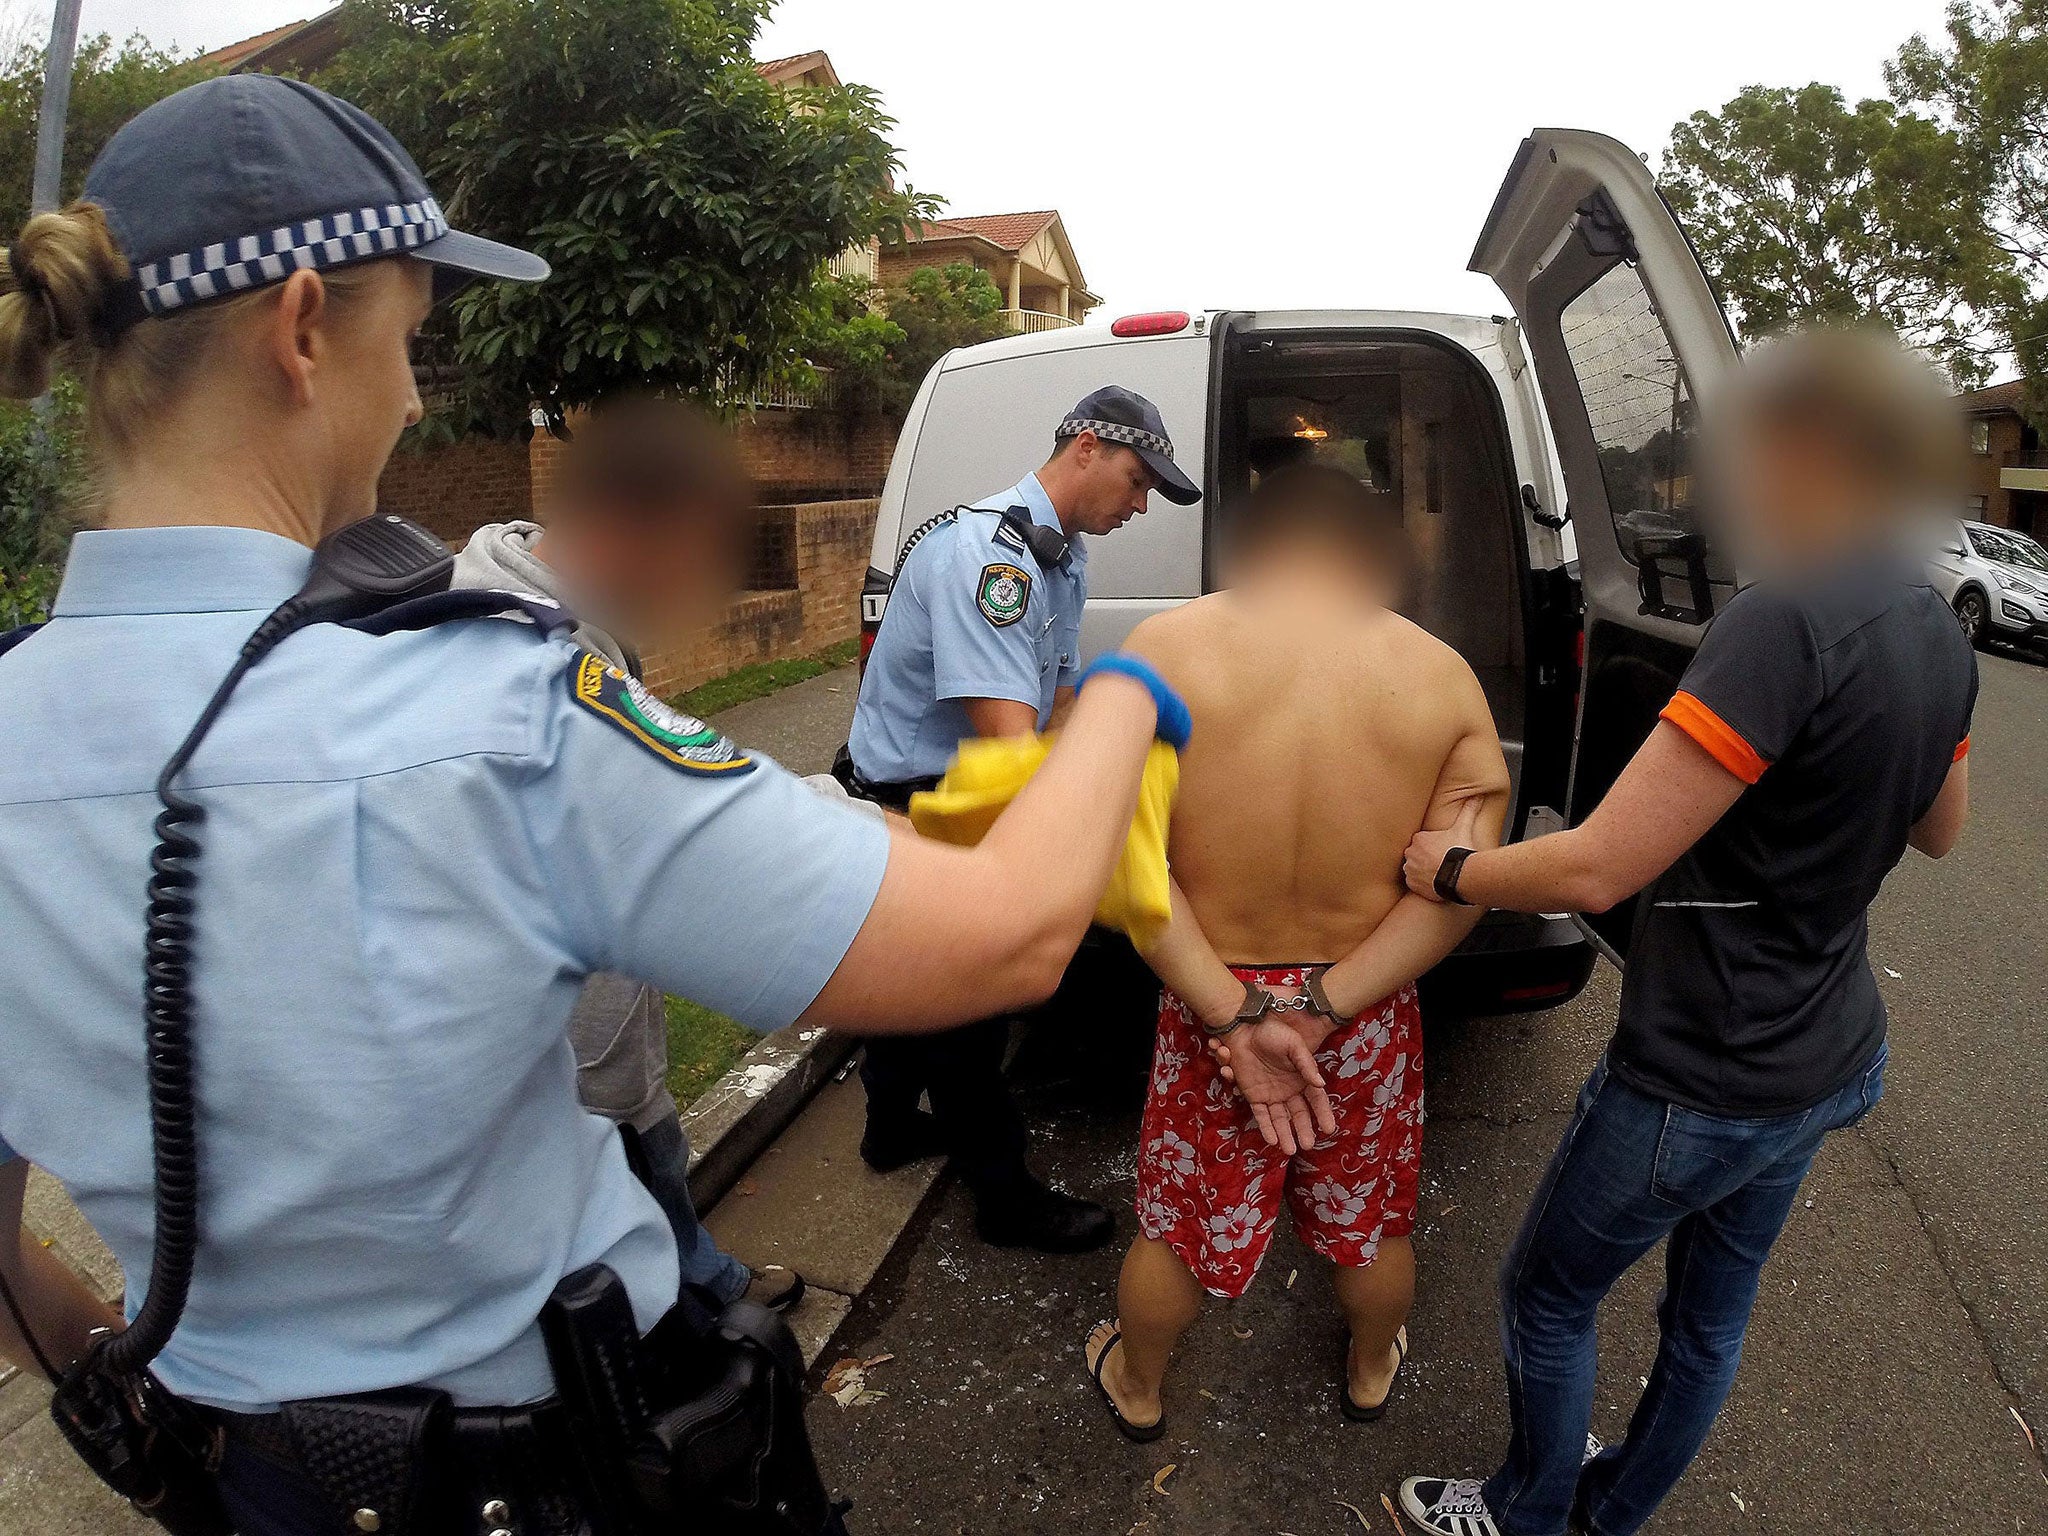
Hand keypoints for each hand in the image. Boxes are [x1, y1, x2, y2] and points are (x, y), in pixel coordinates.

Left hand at [1213, 1018, 1336, 1155]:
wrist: (1244, 1028)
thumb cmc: (1272, 1032)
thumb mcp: (1294, 1045)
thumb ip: (1306, 1064)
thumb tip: (1320, 1084)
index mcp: (1302, 1077)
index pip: (1316, 1099)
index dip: (1323, 1114)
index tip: (1328, 1129)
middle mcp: (1288, 1089)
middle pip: (1299, 1114)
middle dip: (1304, 1130)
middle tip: (1308, 1145)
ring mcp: (1271, 1094)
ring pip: (1280, 1119)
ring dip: (1285, 1134)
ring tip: (1290, 1150)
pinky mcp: (1254, 1095)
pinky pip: (1261, 1115)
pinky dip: (1266, 1127)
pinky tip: (1272, 1140)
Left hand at [1403, 799, 1481, 901]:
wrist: (1459, 875)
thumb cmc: (1460, 852)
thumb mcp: (1464, 828)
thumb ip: (1469, 811)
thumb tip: (1477, 797)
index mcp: (1419, 838)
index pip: (1421, 840)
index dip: (1432, 846)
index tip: (1441, 850)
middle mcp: (1411, 852)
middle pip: (1416, 854)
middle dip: (1426, 858)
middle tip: (1440, 862)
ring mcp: (1410, 868)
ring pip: (1413, 868)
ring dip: (1422, 870)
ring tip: (1438, 873)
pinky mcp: (1412, 883)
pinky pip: (1413, 882)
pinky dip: (1421, 883)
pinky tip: (1434, 883)